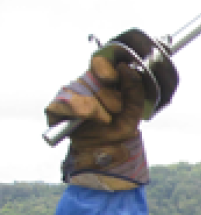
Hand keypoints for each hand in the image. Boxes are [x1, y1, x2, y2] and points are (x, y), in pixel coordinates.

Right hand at [46, 53, 149, 189]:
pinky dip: (80, 114)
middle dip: (110, 98)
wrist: (106, 152)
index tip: (113, 79)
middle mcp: (83, 84)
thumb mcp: (133, 109)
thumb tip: (126, 68)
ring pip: (81, 94)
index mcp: (101, 81)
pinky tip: (85, 121)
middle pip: (93, 80)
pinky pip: (65, 105)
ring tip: (104, 120)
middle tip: (115, 111)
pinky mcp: (54, 108)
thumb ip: (133, 89)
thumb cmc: (118, 128)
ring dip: (98, 111)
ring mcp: (67, 94)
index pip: (99, 63)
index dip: (105, 69)